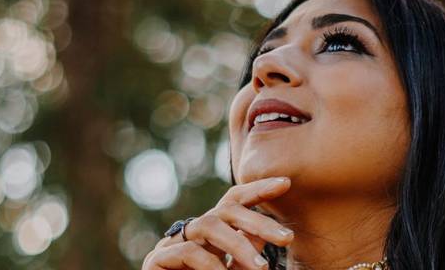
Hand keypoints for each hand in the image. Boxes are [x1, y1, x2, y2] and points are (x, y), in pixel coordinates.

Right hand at [142, 177, 293, 269]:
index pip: (233, 202)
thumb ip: (244, 256)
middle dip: (259, 221)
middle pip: (225, 209)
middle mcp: (190, 232)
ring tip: (262, 268)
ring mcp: (171, 243)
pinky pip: (189, 251)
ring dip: (239, 246)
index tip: (285, 183)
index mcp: (210, 234)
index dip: (257, 189)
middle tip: (287, 238)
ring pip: (209, 225)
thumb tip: (263, 235)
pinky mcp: (156, 260)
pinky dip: (212, 265)